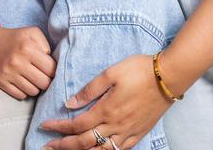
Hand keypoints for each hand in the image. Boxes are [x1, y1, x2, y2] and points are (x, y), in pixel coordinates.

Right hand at [0, 25, 55, 99]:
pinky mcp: (1, 82)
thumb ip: (46, 44)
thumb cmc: (14, 38)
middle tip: (41, 74)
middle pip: (44, 83)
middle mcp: (17, 62)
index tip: (48, 68)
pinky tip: (21, 81)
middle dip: (45, 80)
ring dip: (35, 86)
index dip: (52, 70)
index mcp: (27, 48)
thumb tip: (51, 63)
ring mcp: (8, 73)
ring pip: (33, 92)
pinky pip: (21, 96)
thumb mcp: (32, 33)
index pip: (51, 69)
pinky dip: (24, 91)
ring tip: (30, 77)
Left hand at [40, 54, 170, 149]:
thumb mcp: (110, 73)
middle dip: (63, 146)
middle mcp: (116, 126)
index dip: (58, 128)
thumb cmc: (138, 70)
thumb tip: (69, 103)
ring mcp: (129, 132)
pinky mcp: (139, 133)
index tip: (44, 126)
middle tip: (46, 147)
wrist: (168, 77)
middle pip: (84, 143)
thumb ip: (89, 90)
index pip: (76, 125)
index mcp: (106, 110)